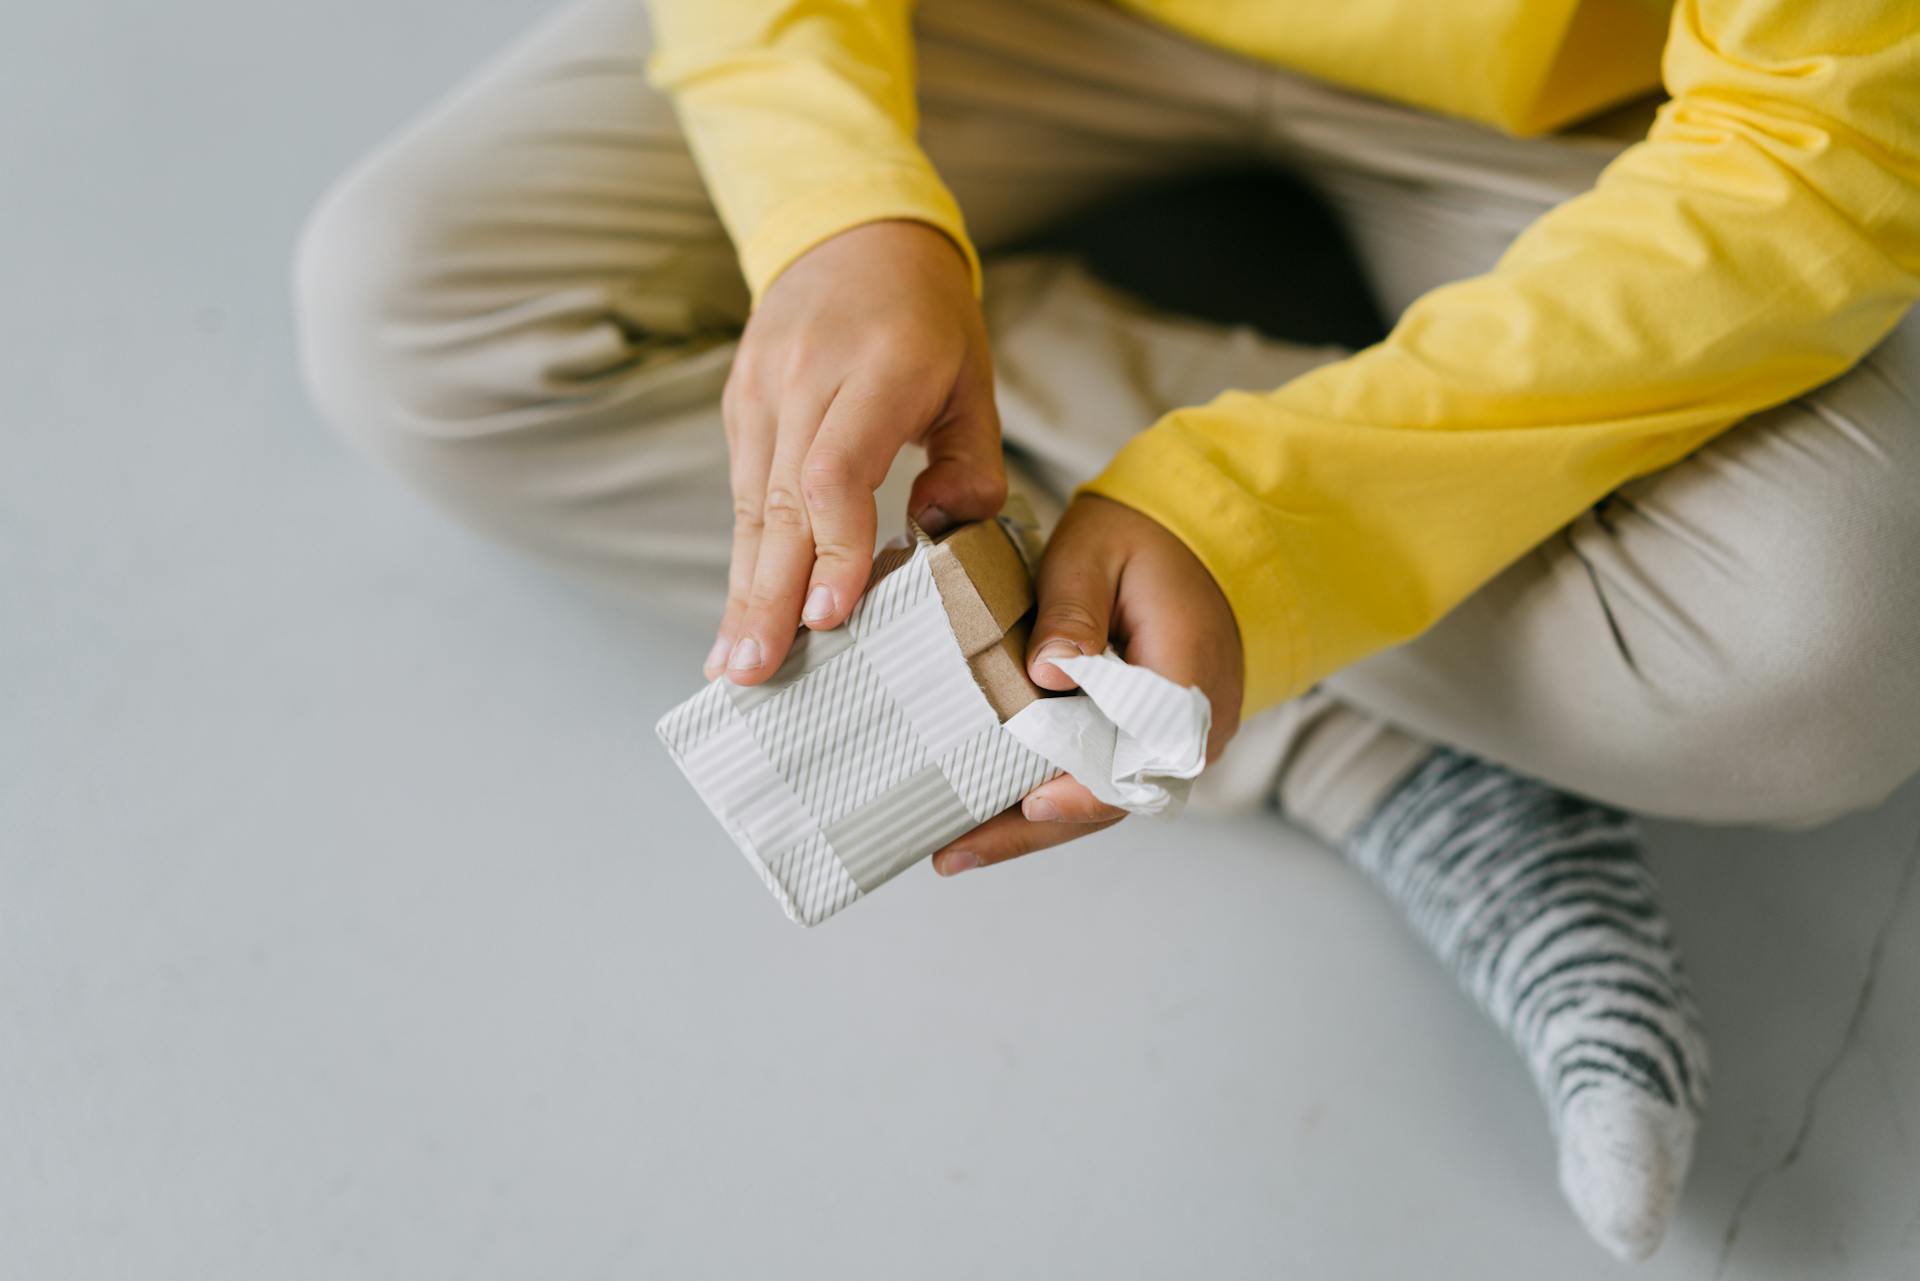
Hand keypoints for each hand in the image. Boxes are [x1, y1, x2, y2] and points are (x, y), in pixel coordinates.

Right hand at [705, 220, 1005, 683]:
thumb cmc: (926, 318)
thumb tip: (941, 529)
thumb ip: (970, 459)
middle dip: (768, 594)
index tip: (830, 614)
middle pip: (781, 502)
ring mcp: (762, 392)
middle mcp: (804, 380)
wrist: (851, 234)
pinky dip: (746, 556)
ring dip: (745, 588)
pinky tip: (743, 612)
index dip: (831, 547)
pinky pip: (745, 493)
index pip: (836, 471)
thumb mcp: (975, 377)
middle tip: (755, 670)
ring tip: (736, 665)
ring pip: (753, 506)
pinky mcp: (741, 406)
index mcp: (875, 369)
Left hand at [932, 494, 1244, 874]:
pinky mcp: (1151, 742)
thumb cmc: (1143, 543)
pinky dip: (1049, 797)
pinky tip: (990, 814)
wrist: (1200, 544)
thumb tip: (1048, 669)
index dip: (1086, 790)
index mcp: (1188, 677)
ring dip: (1033, 825)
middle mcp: (1193, 727)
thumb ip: (1074, 609)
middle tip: (957, 851)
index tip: (1032, 803)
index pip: (1143, 755)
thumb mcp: (1098, 551)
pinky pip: (1103, 779)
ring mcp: (1176, 742)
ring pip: (1104, 798)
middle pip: (1114, 796)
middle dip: (1034, 829)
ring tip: (958, 848)